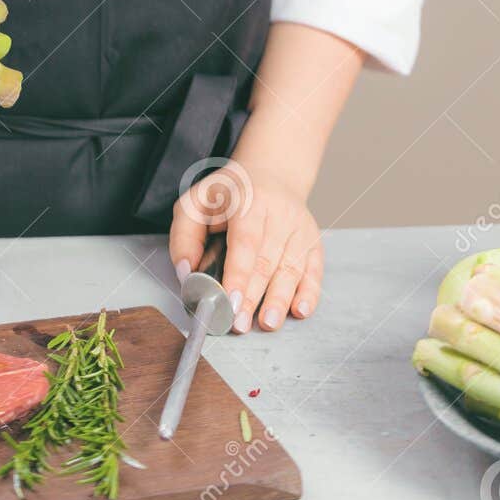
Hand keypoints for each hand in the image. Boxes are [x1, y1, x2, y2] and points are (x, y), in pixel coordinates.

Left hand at [168, 160, 322, 332]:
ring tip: (267, 323)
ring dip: (280, 300)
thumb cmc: (230, 194)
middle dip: (253, 296)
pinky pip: (314, 271)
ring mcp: (300, 228)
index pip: (246, 241)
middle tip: (239, 324)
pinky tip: (299, 310)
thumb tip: (187, 272)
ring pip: (291, 268)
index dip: (239, 274)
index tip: (231, 301)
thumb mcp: (197, 202)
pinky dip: (309, 293)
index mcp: (249, 201)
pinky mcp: (313, 242)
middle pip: (267, 260)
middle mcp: (280, 214)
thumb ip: (184, 235)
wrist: (271, 174)